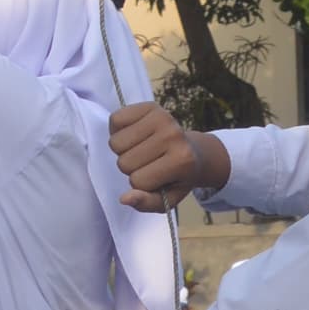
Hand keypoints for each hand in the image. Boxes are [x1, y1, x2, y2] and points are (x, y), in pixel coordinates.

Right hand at [109, 101, 230, 207]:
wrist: (192, 151)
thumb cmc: (176, 177)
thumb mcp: (167, 199)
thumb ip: (146, 203)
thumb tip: (124, 198)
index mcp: (182, 161)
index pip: (137, 181)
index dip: (142, 184)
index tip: (156, 177)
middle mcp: (174, 135)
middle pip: (124, 162)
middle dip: (131, 167)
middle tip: (149, 162)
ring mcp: (162, 117)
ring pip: (116, 143)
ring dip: (123, 149)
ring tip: (142, 148)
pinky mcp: (150, 105)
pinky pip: (115, 120)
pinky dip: (118, 129)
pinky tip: (134, 134)